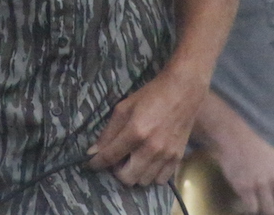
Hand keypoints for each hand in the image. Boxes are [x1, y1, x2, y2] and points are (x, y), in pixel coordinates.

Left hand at [86, 69, 204, 185]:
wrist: (182, 92)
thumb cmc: (150, 96)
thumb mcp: (124, 108)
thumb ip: (108, 132)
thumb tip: (93, 151)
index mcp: (135, 132)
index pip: (110, 157)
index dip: (96, 163)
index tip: (91, 164)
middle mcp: (151, 148)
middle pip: (127, 178)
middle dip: (116, 172)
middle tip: (116, 160)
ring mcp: (166, 155)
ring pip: (143, 182)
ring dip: (134, 174)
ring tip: (132, 161)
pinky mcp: (178, 158)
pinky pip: (160, 180)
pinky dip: (151, 176)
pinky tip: (148, 163)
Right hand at [212, 133, 273, 214]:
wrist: (236, 139)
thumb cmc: (256, 153)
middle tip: (266, 204)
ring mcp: (261, 184)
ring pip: (268, 211)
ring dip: (261, 208)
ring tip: (255, 200)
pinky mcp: (245, 186)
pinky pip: (252, 208)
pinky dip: (249, 206)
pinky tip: (246, 198)